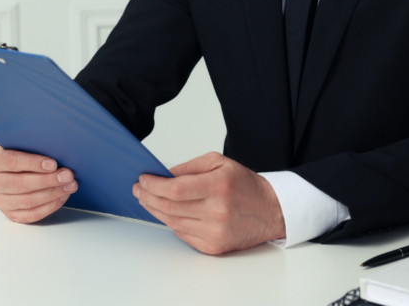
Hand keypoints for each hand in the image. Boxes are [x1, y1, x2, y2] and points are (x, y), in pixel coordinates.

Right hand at [0, 146, 77, 222]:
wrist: (12, 167)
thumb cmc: (21, 153)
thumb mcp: (22, 143)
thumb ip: (33, 146)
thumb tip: (57, 148)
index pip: (12, 162)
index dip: (33, 163)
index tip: (53, 164)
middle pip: (21, 184)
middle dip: (48, 180)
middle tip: (67, 176)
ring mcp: (0, 200)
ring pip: (28, 201)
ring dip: (52, 194)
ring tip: (69, 186)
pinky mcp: (10, 213)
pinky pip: (30, 215)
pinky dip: (49, 206)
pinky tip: (61, 197)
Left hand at [132, 151, 284, 253]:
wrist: (269, 210)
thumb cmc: (244, 185)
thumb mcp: (219, 162)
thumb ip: (190, 167)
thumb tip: (164, 174)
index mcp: (219, 186)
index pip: (176, 189)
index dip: (155, 185)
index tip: (143, 179)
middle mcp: (217, 211)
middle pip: (171, 207)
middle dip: (149, 197)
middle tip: (139, 189)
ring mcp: (215, 232)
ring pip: (173, 222)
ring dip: (155, 210)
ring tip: (146, 199)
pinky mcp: (213, 247)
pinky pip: (183, 234)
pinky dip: (171, 222)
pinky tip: (165, 212)